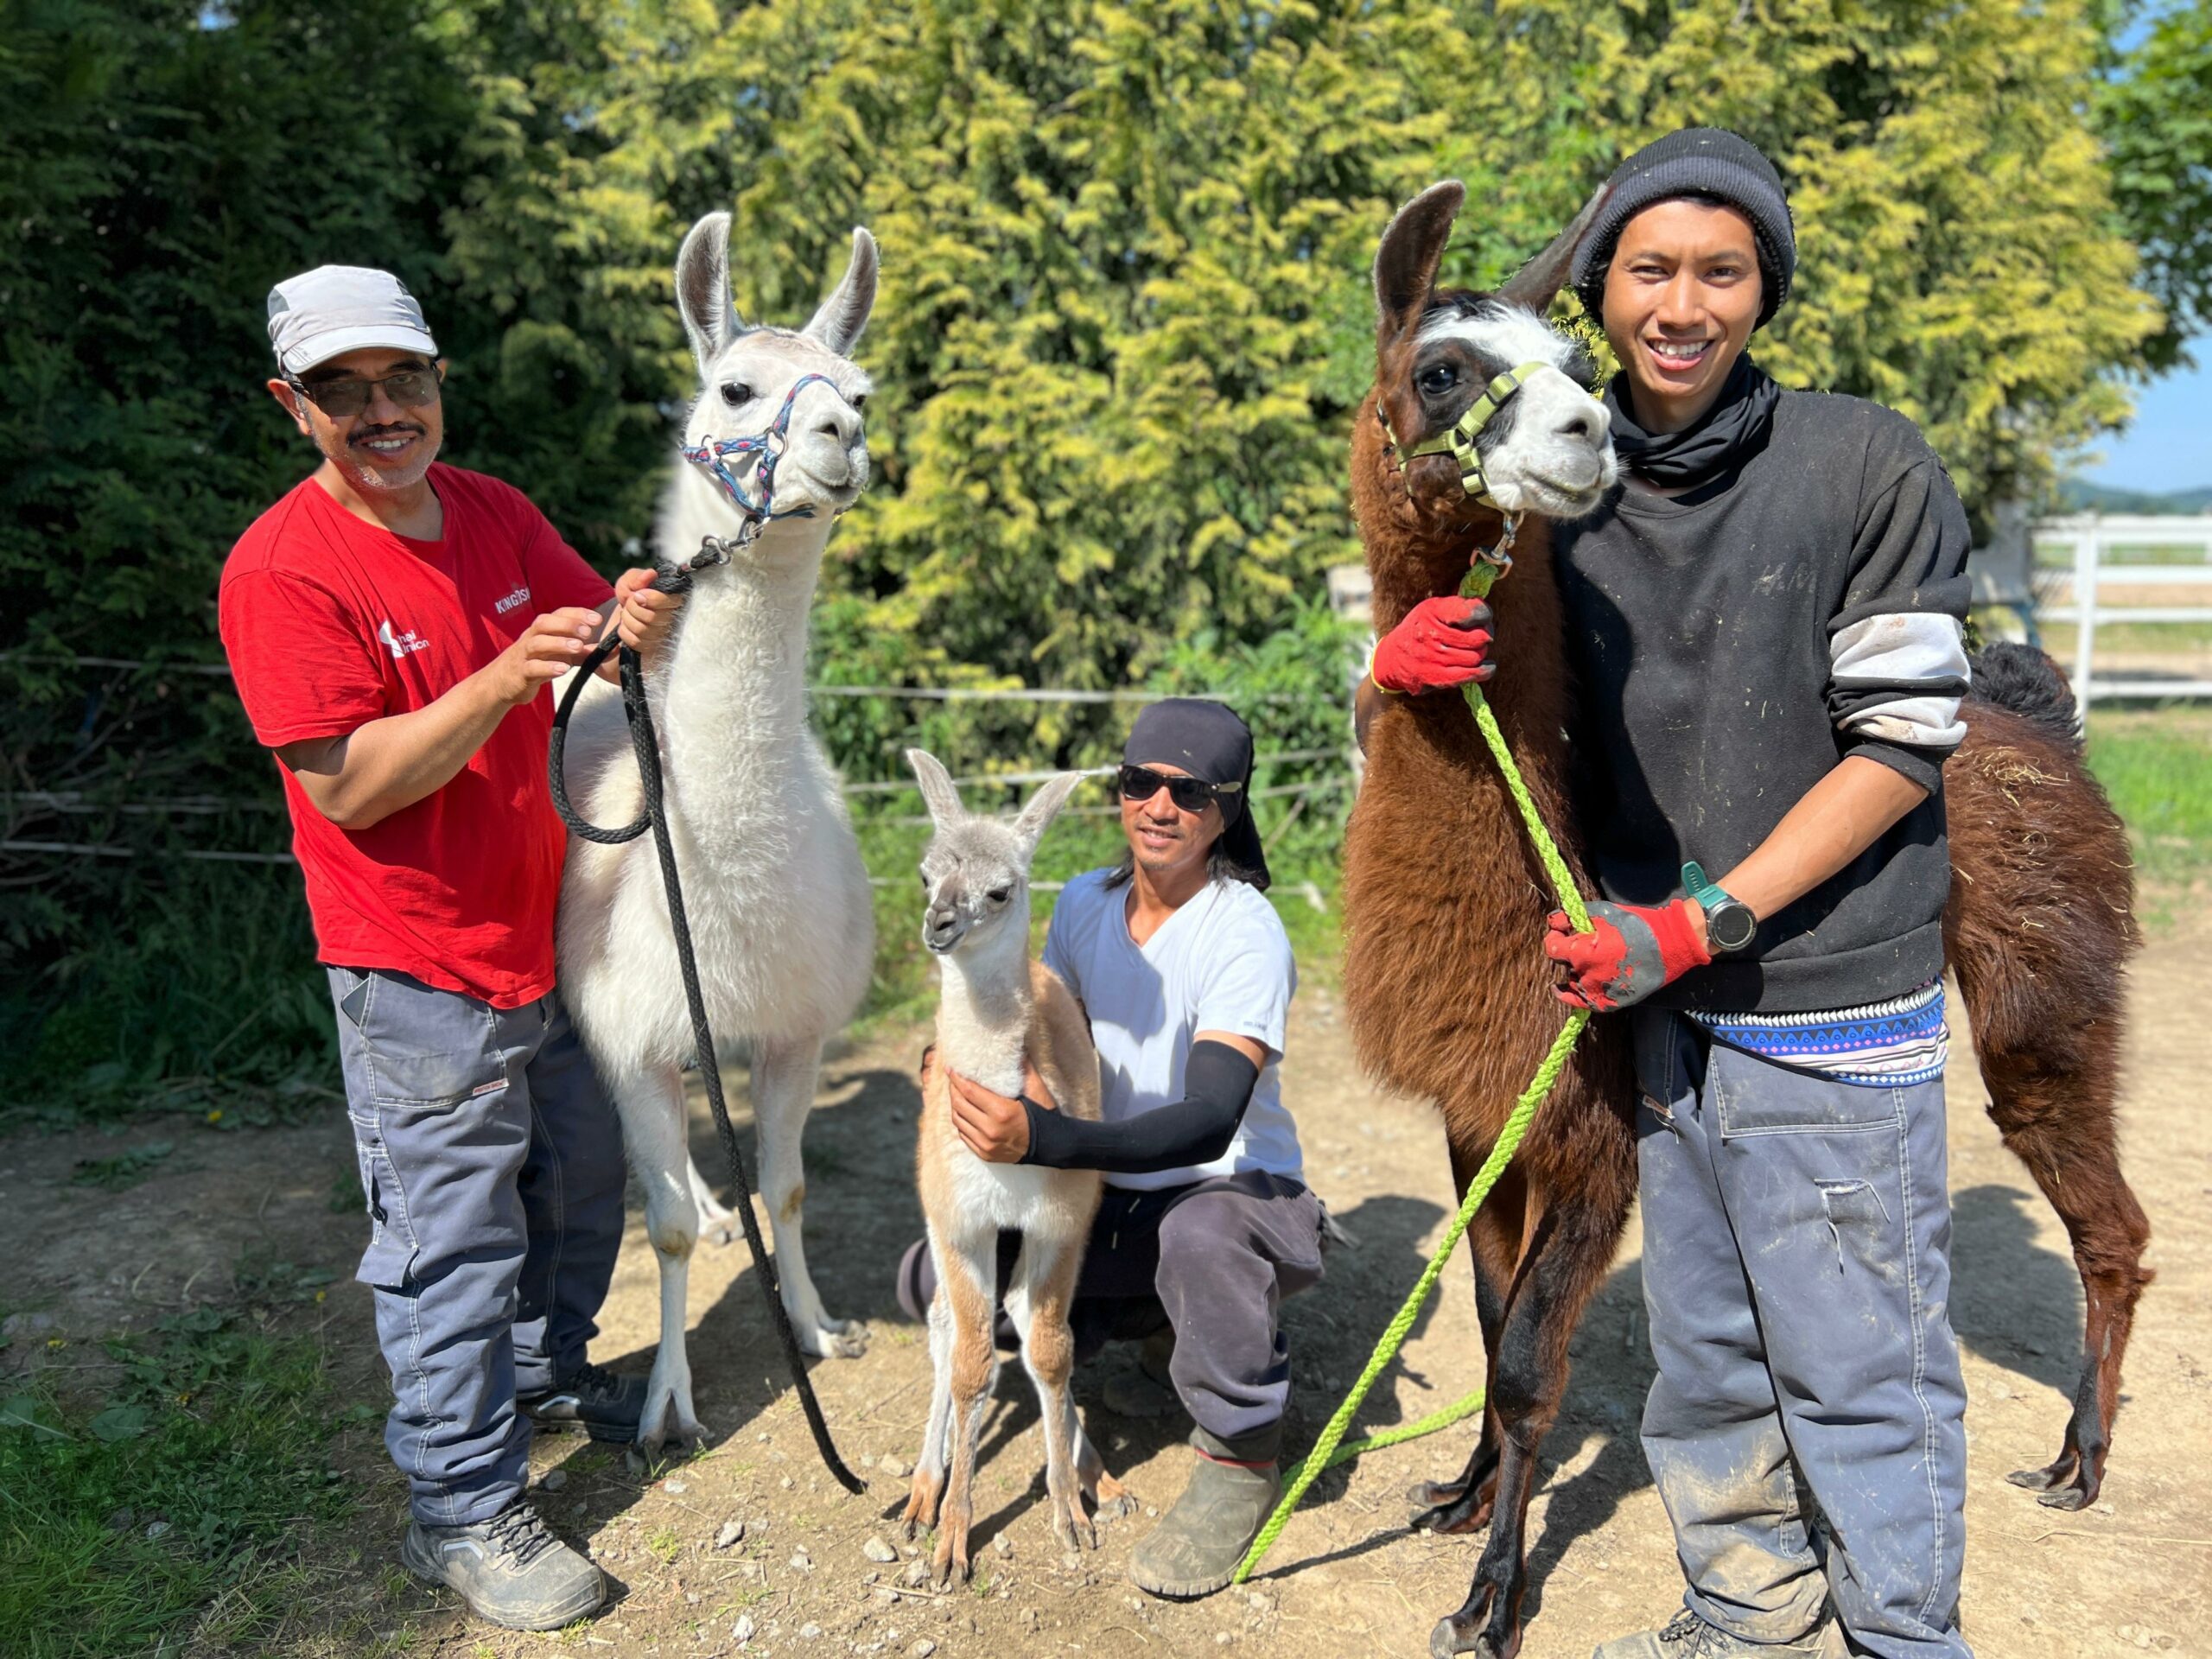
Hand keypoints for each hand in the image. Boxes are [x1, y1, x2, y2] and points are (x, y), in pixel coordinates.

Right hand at [491, 607, 602, 705]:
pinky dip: (547, 667)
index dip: (577, 614)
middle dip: (567, 624)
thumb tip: (614, 649)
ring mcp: (524, 655)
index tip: (597, 619)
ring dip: (558, 643)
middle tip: (588, 631)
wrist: (503, 683)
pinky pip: (532, 668)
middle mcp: (532, 637)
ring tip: (578, 647)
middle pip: (545, 623)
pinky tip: (563, 669)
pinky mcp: (520, 673)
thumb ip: (585, 652)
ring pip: (537, 643)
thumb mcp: (562, 656)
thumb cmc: (537, 664)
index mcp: (543, 630)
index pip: (558, 614)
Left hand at [614, 567, 684, 656]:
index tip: (636, 594)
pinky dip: (624, 632)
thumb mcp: (631, 581)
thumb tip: (650, 574)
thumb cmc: (631, 594)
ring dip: (627, 620)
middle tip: (628, 604)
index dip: (647, 597)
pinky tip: (626, 626)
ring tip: (626, 614)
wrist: (624, 612)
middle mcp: (672, 619)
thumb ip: (638, 577)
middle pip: (651, 617)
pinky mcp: (652, 647)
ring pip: (641, 630)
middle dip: (632, 609)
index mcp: (673, 599)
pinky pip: (635, 642)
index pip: (664, 601)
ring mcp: (662, 636)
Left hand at [947, 1058, 1054, 1163]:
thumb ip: (1025, 1068)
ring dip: (955, 1106)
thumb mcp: (1037, 1090)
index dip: (957, 1078)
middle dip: (953, 1090)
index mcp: (1002, 1112)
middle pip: (959, 1105)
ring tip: (958, 1095)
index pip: (969, 1091)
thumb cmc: (1044, 1115)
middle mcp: (990, 1130)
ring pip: (958, 1121)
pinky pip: (964, 1135)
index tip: (951, 1068)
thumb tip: (1018, 1049)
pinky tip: (965, 1113)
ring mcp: (986, 1144)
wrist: (1051, 1146)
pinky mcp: (984, 1154)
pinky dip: (962, 1122)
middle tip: (954, 1080)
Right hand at [1371, 595, 1494, 694]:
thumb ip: (1457, 604)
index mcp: (1432, 611)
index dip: (1484, 614)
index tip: (1483, 617)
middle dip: (1486, 635)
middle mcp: (1432, 634)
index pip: (1471, 611)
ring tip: (1475, 651)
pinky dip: (1485, 671)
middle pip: (1479, 637)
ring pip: (1476, 656)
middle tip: (1481, 636)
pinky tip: (1487, 667)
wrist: (1392, 658)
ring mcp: (1434, 657)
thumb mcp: (1431, 608)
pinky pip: (1471, 674)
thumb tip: (1482, 600)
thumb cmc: (1420, 629)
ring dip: (1481, 654)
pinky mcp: (1437, 677)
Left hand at [1543, 899, 1710, 1011]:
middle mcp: (1585, 976)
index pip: (1552, 947)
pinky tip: (1564, 989)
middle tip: (1584, 944)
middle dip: (1569, 953)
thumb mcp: (1600, 912)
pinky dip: (1574, 994)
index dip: (1554, 937)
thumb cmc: (1635, 925)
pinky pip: (1583, 1002)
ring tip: (1592, 961)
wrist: (1669, 945)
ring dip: (1576, 971)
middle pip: (1564, 964)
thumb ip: (1571, 917)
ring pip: (1573, 982)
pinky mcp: (1608, 1003)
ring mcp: (1597, 992)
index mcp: (1581, 952)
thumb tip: (1552, 922)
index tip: (1561, 933)